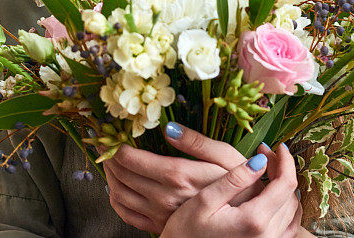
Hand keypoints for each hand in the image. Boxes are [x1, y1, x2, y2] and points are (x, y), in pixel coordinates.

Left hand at [102, 122, 262, 233]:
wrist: (246, 215)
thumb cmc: (240, 182)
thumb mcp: (225, 154)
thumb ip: (196, 141)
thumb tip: (168, 128)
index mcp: (177, 174)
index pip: (131, 159)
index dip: (116, 145)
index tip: (113, 134)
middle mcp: (164, 196)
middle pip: (121, 174)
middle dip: (109, 157)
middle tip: (108, 144)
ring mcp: (160, 214)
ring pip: (119, 194)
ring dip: (109, 176)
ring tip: (111, 162)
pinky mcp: (160, 225)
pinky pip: (127, 214)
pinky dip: (115, 199)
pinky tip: (117, 187)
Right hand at [160, 142, 300, 236]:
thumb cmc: (186, 232)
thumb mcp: (205, 200)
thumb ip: (235, 180)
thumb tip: (260, 160)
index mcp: (254, 220)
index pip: (285, 183)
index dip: (285, 161)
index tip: (277, 146)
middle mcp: (268, 235)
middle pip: (291, 196)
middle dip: (283, 170)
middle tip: (265, 154)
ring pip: (292, 211)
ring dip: (285, 188)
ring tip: (269, 172)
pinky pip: (288, 227)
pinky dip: (286, 208)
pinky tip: (273, 197)